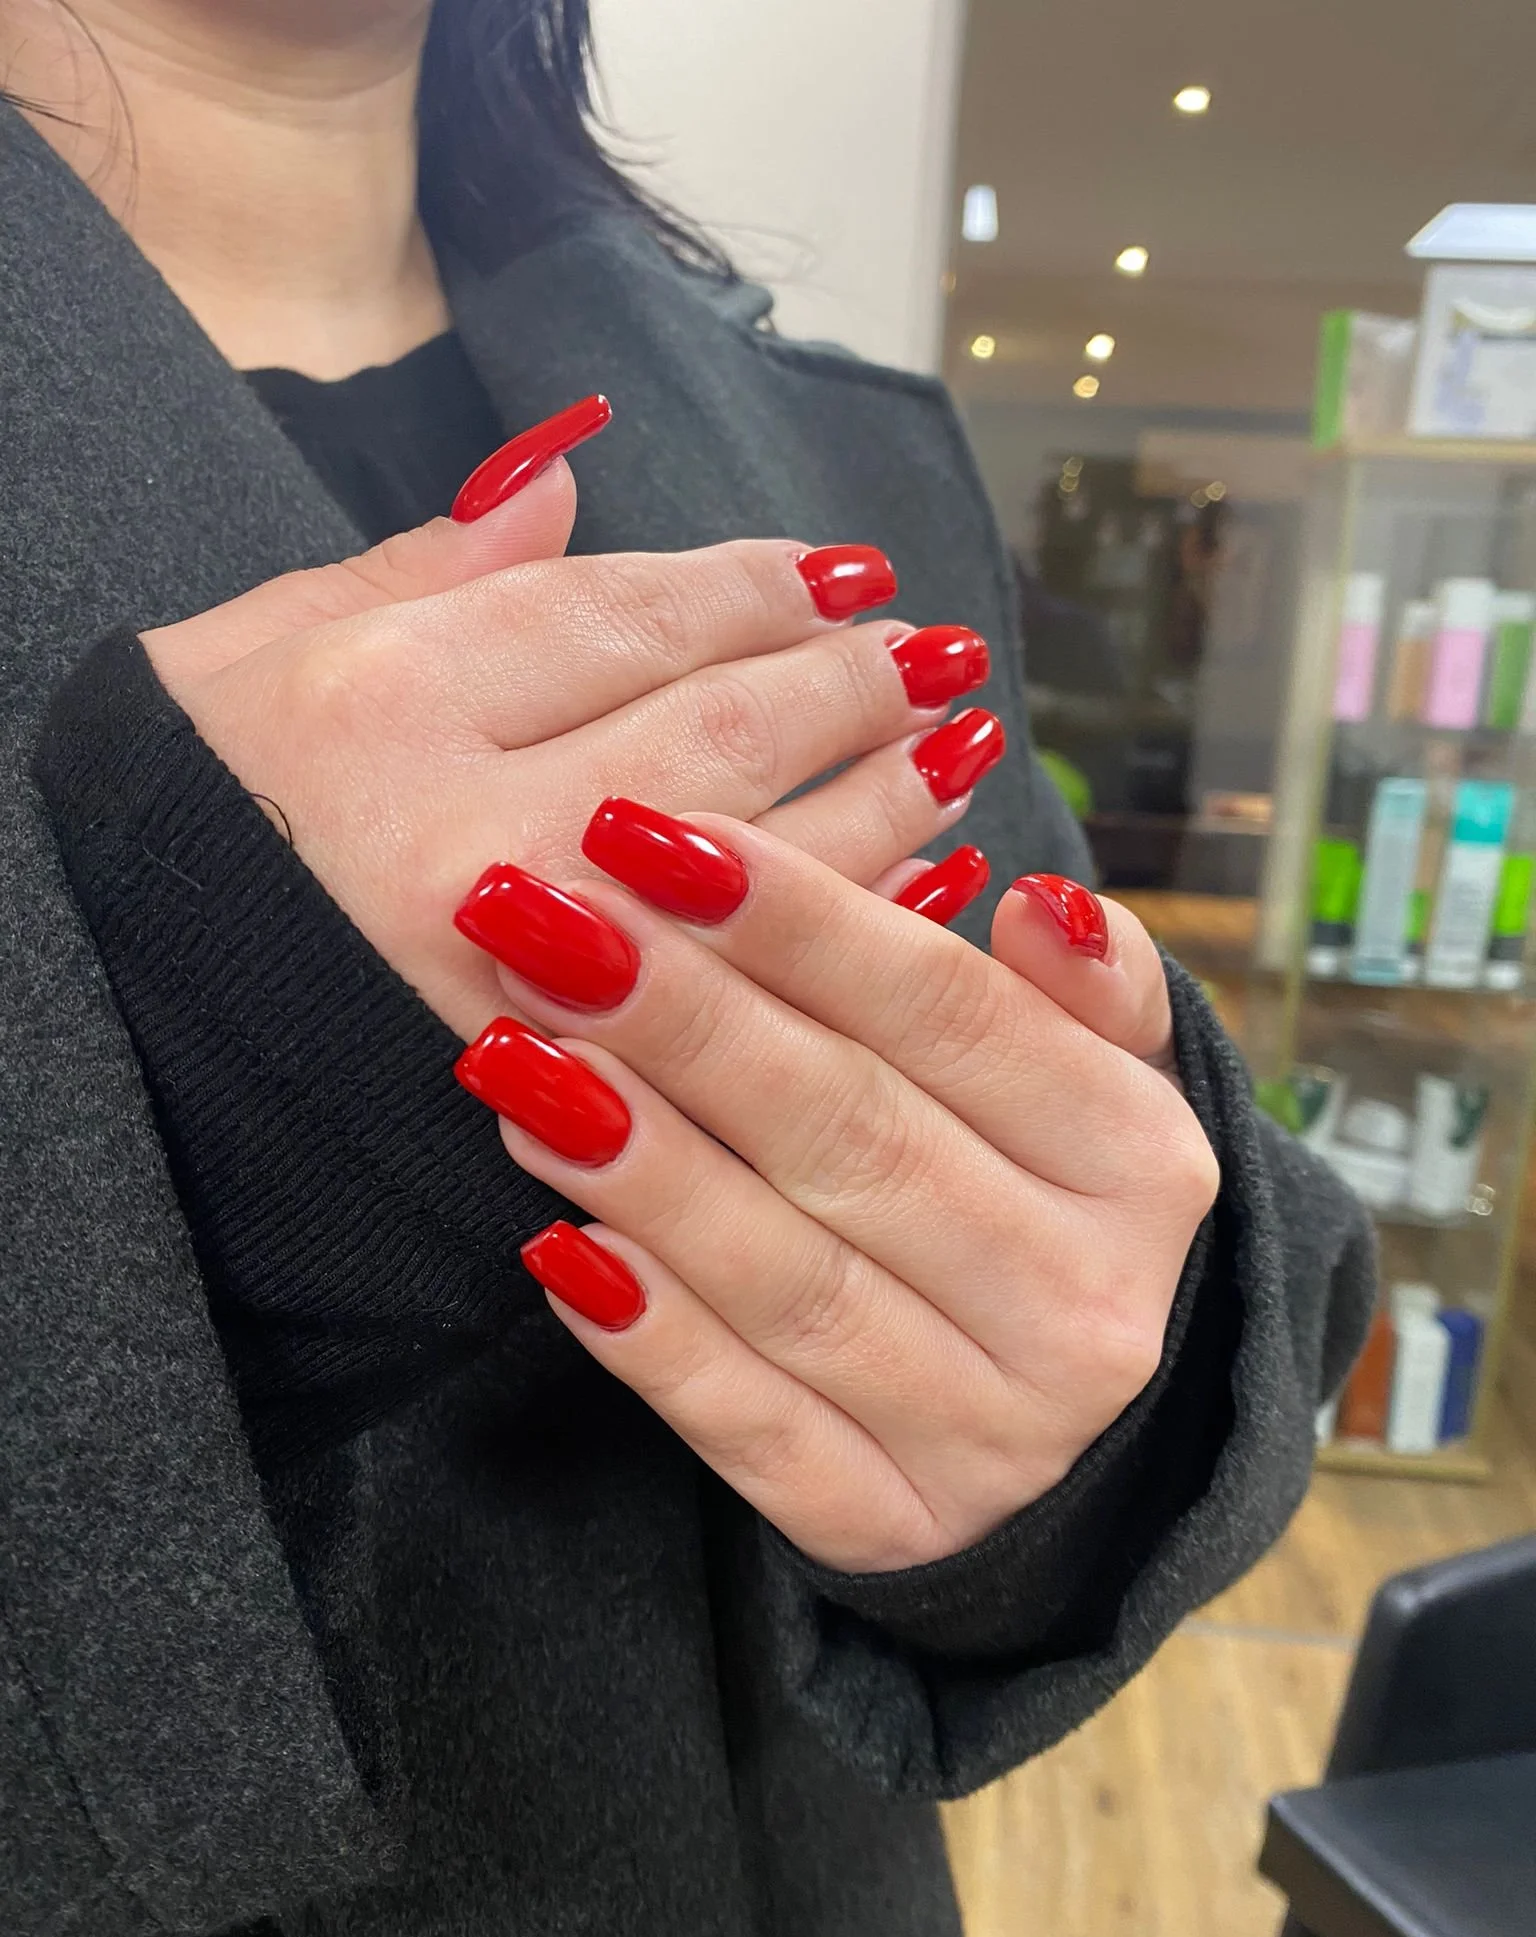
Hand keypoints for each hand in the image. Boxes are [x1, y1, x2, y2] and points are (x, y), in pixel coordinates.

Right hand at [144, 407, 998, 1041]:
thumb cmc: (193, 828)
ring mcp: (513, 980)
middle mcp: (458, 836)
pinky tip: (917, 891)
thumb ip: (420, 565)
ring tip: (959, 751)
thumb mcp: (248, 654)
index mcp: (381, 704)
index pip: (621, 619)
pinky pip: (742, 1002)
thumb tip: (568, 472)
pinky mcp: (553, 1089)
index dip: (755, 589)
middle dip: (848, 687)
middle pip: (712, 738)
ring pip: (751, 869)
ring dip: (882, 803)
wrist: (131, 1041)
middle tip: (944, 657)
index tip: (850, 576)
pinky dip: (838, 937)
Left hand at [452, 810, 1219, 1573]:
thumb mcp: (1107, 1086)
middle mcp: (1085, 1305)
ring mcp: (992, 1435)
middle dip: (683, 1019)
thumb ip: (1090, 989)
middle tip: (542, 921)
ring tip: (514, 1058)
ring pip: (790, 1281)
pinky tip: (555, 1246)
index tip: (652, 836)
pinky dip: (652, 1339)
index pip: (953, 1018)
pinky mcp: (890, 1525)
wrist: (1077, 1438)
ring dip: (641, 1165)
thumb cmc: (1047, 1204)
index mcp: (1144, 1166)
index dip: (798, 922)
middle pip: (856, 1135)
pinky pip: (753, 1430)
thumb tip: (1040, 904)